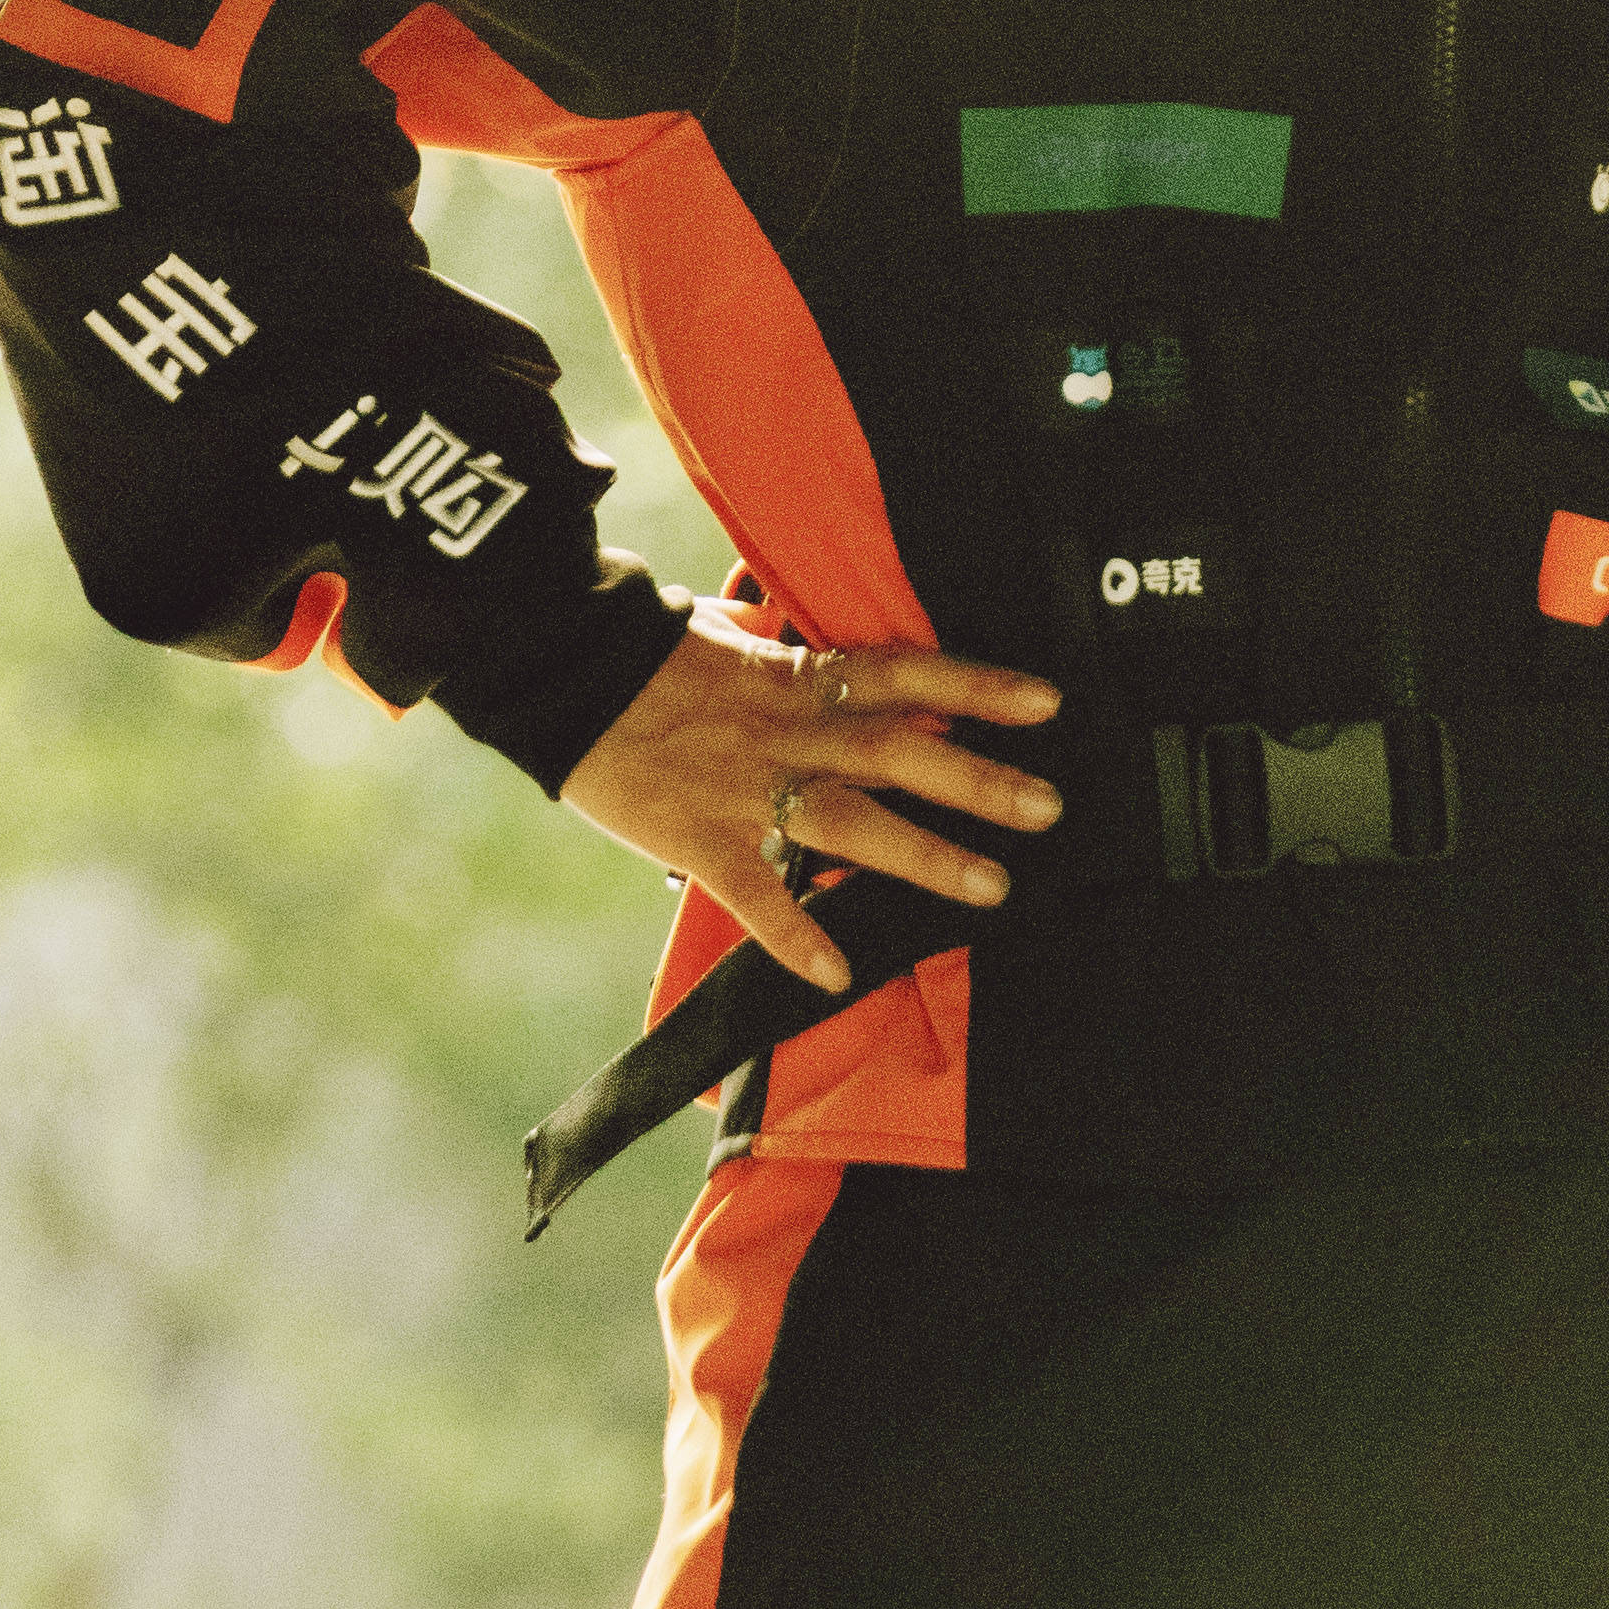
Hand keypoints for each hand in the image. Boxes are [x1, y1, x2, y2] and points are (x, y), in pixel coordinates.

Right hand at [561, 609, 1062, 998]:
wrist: (559, 668)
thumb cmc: (647, 650)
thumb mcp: (730, 634)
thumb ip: (784, 651)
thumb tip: (819, 647)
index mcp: (799, 676)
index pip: (907, 672)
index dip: (978, 687)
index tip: (1047, 703)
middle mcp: (789, 730)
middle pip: (900, 753)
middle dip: (979, 781)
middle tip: (1049, 809)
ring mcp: (747, 787)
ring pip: (851, 822)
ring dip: (925, 856)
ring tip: (991, 887)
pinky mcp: (700, 839)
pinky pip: (756, 894)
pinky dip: (795, 936)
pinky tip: (837, 974)